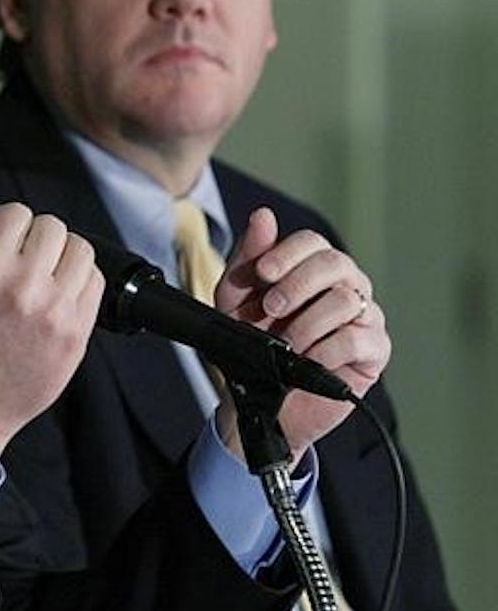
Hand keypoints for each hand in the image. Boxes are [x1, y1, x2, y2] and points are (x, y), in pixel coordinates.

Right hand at [0, 176, 103, 478]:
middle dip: (34, 239)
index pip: (17, 212)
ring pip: (79, 249)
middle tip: (20, 261)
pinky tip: (57, 295)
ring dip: (61, 256)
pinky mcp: (76, 334)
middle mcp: (25, 287)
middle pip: (52, 226)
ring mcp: (55, 312)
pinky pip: (95, 282)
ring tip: (42, 276)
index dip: (6, 226)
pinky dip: (80, 282)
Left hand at [213, 207, 389, 463]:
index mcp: (311, 267)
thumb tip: (262, 215)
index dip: (288, 253)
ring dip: (307, 324)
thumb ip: (249, 257)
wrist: (258, 395)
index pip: (312, 241)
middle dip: (298, 284)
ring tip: (285, 345)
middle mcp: (344, 285)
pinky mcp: (374, 350)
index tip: (263, 273)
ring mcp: (363, 316)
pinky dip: (326, 350)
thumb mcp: (237, 298)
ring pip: (347, 300)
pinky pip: (359, 338)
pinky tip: (307, 361)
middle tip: (271, 308)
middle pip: (335, 263)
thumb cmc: (251, 339)